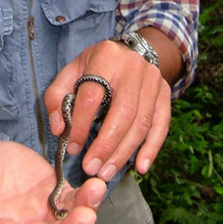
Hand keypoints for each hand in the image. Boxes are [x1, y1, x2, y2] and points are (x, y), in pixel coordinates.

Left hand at [44, 39, 171, 182]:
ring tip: (107, 172)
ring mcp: (152, 81)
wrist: (132, 50)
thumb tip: (59, 130)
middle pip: (122, 113)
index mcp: (105, 58)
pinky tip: (140, 167)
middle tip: (91, 168)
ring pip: (141, 123)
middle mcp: (133, 67)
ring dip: (124, 152)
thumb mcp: (71, 70)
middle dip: (106, 145)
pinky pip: (161, 125)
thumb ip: (57, 97)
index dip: (81, 124)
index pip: (92, 96)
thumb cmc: (96, 65)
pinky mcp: (165, 94)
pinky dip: (151, 148)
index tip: (73, 147)